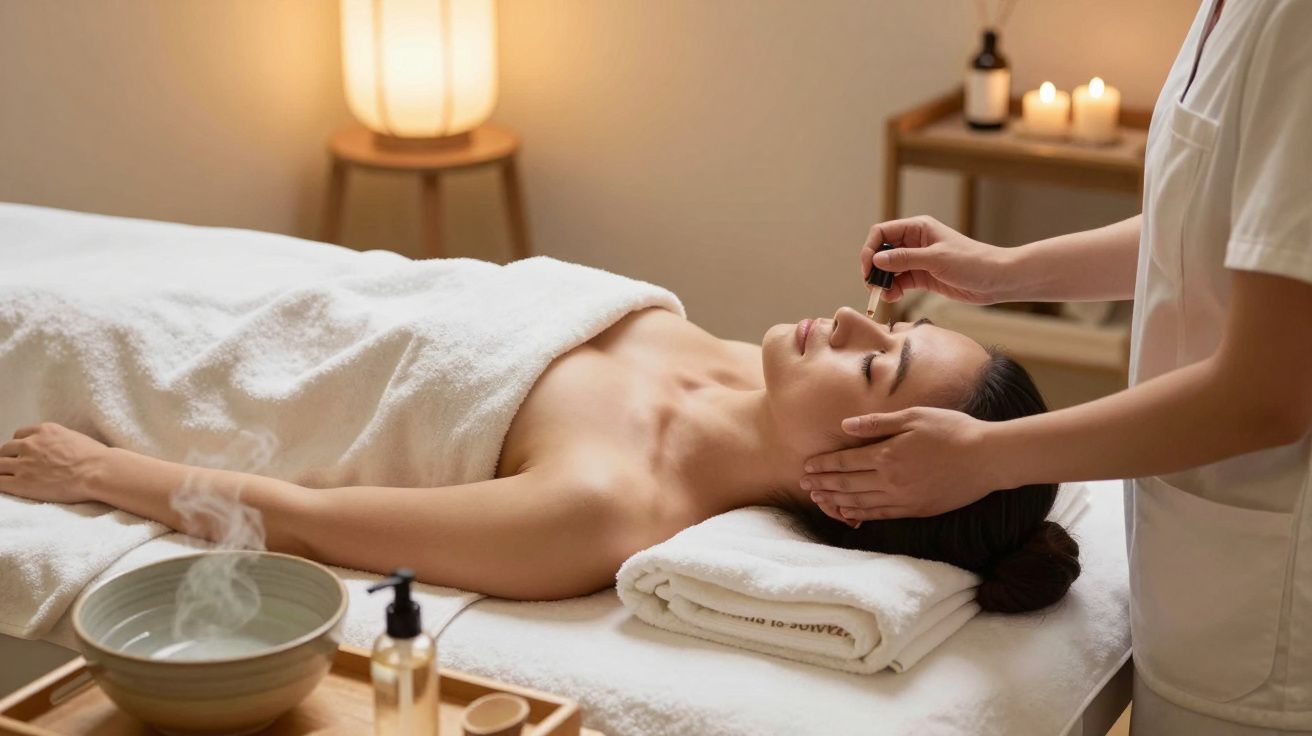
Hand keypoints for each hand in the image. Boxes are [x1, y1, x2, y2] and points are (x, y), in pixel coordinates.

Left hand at [0, 423, 107, 503]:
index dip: (20, 445)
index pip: (19, 435)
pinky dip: (1, 483)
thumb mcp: (75, 437)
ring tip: (10, 478)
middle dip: (10, 457)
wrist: (98, 471)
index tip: (24, 453)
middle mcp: (31, 444)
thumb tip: (58, 448)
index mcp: (45, 431)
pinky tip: (6, 486)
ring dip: (3, 470)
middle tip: (17, 467)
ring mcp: (24, 464)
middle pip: (6, 449)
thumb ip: (58, 440)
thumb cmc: (96, 457)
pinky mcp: (21, 483)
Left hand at [801, 407, 1000, 520]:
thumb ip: (877, 424)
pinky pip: (880, 514)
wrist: (987, 458)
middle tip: (803, 485)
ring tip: (819, 499)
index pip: (844, 462)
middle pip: (846, 484)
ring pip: (859, 502)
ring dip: (835, 501)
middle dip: (822, 484)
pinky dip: (860, 514)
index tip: (807, 466)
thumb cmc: (952, 430)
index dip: (823, 465)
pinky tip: (848, 513)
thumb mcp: (914, 416)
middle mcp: (890, 481)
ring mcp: (903, 498)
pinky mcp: (916, 509)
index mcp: (887, 455)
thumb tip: (845, 427)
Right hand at [862, 215, 1012, 305]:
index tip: (868, 269)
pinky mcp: (923, 276)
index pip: (882, 232)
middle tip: (872, 286)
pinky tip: (894, 297)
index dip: (870, 249)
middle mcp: (915, 242)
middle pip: (882, 251)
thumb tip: (877, 259)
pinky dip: (893, 289)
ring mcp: (918, 260)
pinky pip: (900, 282)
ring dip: (883, 282)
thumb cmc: (972, 262)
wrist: (996, 280)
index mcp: (918, 228)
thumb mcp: (936, 259)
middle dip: (874, 268)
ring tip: (885, 295)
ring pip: (889, 269)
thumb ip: (905, 259)